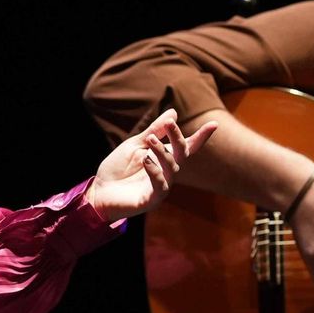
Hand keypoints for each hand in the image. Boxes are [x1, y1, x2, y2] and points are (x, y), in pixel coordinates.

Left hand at [86, 109, 216, 221]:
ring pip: (172, 168)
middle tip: (169, 123)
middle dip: (178, 138)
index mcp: (163, 158)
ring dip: (162, 151)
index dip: (201, 136)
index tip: (215, 124)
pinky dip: (155, 171)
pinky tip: (146, 161)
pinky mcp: (152, 199)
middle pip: (181, 154)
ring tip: (150, 141)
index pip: (186, 147)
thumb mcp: (134, 145)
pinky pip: (160, 185)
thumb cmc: (117, 169)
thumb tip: (173, 112)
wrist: (99, 192)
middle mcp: (166, 172)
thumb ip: (154, 131)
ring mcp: (161, 186)